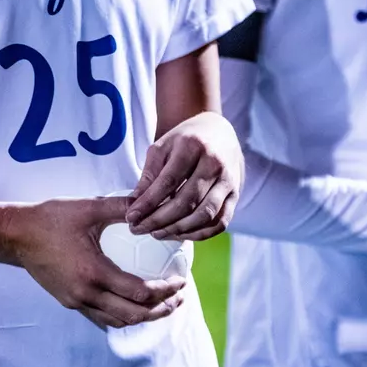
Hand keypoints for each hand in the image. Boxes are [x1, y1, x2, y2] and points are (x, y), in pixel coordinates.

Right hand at [2, 195, 184, 329]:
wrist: (16, 234)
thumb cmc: (51, 218)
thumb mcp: (88, 208)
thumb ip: (120, 206)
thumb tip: (148, 201)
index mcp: (94, 273)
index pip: (140, 293)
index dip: (165, 291)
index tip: (181, 281)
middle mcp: (87, 294)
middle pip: (134, 314)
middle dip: (161, 309)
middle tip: (179, 297)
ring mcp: (77, 301)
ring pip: (118, 321)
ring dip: (143, 316)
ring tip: (162, 304)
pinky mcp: (69, 301)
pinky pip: (102, 317)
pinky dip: (123, 314)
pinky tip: (132, 302)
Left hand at [126, 112, 243, 241]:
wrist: (217, 132)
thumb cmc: (184, 141)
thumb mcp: (162, 147)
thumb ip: (149, 174)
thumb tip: (134, 203)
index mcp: (192, 147)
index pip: (168, 181)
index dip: (148, 202)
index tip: (131, 216)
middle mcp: (214, 164)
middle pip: (186, 201)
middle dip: (159, 220)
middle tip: (139, 229)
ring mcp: (228, 181)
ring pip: (205, 215)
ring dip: (178, 230)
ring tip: (156, 233)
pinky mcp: (235, 195)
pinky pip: (220, 222)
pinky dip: (199, 233)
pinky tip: (179, 234)